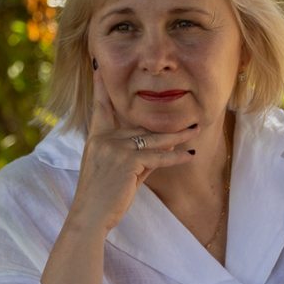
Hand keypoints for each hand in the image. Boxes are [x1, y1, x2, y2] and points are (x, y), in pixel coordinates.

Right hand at [70, 76, 199, 232]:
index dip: (101, 88)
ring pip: (153, 140)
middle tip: (187, 118)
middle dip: (164, 125)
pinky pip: (157, 157)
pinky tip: (188, 154)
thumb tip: (160, 149)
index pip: (100, 108)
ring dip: (177, 137)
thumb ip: (134, 157)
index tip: (99, 67)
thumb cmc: (100, 197)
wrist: (89, 216)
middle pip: (139, 126)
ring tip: (195, 130)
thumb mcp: (115, 172)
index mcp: (95, 138)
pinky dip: (174, 157)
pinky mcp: (128, 162)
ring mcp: (115, 148)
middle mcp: (104, 139)